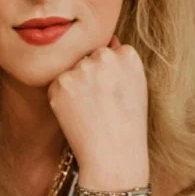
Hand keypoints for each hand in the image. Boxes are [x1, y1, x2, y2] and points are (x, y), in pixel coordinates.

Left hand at [47, 33, 148, 185]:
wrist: (114, 156)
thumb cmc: (128, 125)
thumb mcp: (137, 87)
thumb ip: (122, 61)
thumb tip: (108, 39)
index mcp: (128, 55)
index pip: (109, 51)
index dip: (109, 75)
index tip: (114, 95)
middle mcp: (104, 56)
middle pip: (89, 58)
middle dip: (91, 76)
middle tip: (101, 105)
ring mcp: (81, 69)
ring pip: (72, 70)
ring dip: (75, 86)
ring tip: (90, 111)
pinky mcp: (61, 83)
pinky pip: (57, 85)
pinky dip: (62, 98)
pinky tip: (77, 115)